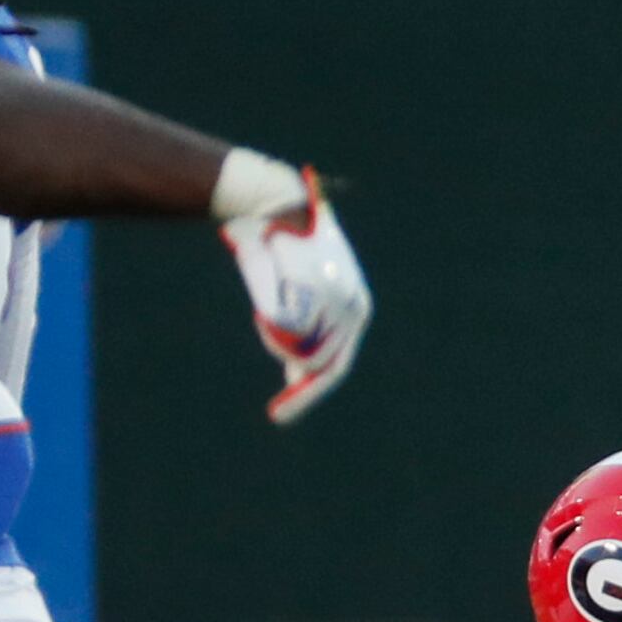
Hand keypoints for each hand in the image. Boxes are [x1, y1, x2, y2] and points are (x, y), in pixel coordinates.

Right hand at [223, 167, 371, 422]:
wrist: (274, 206)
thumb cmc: (282, 251)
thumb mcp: (300, 296)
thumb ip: (305, 334)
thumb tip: (299, 375)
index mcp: (356, 309)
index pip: (339, 362)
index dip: (312, 392)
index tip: (284, 414)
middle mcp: (353, 308)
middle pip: (324, 367)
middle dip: (301, 392)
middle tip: (278, 414)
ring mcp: (335, 302)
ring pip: (298, 349)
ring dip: (275, 341)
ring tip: (266, 311)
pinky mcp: (311, 291)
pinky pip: (281, 326)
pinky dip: (268, 320)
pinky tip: (265, 296)